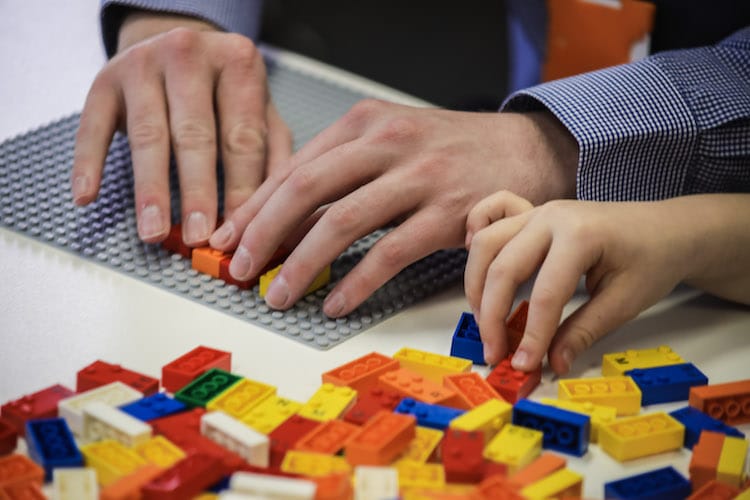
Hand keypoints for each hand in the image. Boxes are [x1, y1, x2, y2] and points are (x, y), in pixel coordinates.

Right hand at [71, 11, 291, 244]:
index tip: (240, 230)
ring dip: (151, 189)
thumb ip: (273, 157)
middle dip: (198, 191)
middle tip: (199, 236)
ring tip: (154, 231)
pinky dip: (89, 162)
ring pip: (148, 135)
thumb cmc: (225, 92)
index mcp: (238, 63)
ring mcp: (143, 64)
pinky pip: (94, 126)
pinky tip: (87, 197)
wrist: (178, 47)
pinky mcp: (105, 80)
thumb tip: (275, 215)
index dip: (242, 188)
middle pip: (195, 135)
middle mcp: (190, 55)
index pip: (243, 136)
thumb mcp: (261, 113)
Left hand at [209, 101, 577, 315]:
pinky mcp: (448, 213)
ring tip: (278, 294)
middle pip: (306, 187)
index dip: (255, 206)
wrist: (527, 149)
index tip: (228, 238)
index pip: (295, 166)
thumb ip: (344, 169)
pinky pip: (389, 253)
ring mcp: (419, 176)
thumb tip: (286, 216)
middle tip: (239, 268)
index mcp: (366, 121)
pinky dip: (356, 282)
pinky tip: (335, 302)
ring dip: (301, 264)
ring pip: (342, 221)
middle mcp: (388, 141)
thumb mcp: (393, 140)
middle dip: (264, 233)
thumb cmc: (452, 150)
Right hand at [465, 192, 691, 373]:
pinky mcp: (530, 216)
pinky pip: (489, 229)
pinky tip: (481, 281)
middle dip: (491, 315)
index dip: (532, 335)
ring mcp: (537, 212)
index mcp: (580, 235)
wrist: (667, 227)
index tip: (524, 366)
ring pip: (485, 245)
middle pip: (503, 267)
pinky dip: (479, 256)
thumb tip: (553, 363)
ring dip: (476, 287)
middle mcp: (550, 216)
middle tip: (495, 353)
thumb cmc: (652, 260)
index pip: (545, 293)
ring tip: (485, 323)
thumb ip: (583, 331)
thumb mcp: (625, 301)